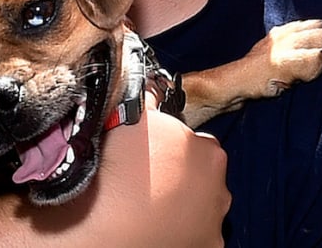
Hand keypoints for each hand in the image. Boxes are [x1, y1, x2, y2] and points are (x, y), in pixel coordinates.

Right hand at [33, 105, 227, 246]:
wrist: (101, 229)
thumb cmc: (117, 173)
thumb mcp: (134, 119)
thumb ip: (153, 102)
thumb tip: (155, 87)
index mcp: (208, 154)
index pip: (197, 142)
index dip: (173, 146)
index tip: (152, 154)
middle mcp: (220, 191)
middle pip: (203, 177)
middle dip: (182, 177)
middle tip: (148, 181)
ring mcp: (212, 226)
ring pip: (201, 209)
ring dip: (182, 206)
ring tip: (148, 206)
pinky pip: (194, 236)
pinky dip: (180, 233)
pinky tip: (155, 227)